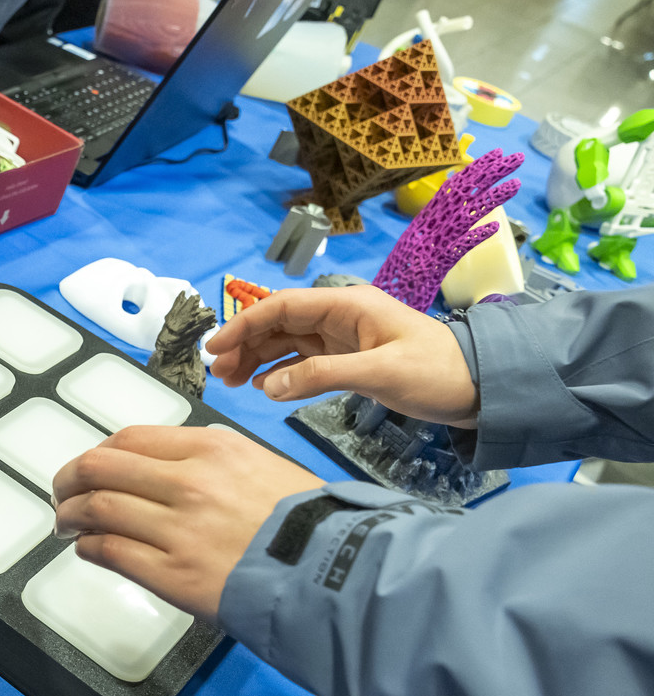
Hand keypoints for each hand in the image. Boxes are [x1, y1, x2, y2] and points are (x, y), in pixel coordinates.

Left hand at [51, 427, 322, 620]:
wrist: (335, 572)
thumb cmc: (308, 523)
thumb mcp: (263, 466)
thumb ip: (211, 463)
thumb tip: (165, 472)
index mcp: (213, 447)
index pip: (131, 438)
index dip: (100, 452)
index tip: (92, 467)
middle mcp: (189, 481)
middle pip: (100, 466)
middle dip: (69, 480)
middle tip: (63, 495)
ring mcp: (178, 528)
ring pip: (96, 507)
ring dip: (69, 515)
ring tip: (65, 525)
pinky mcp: (173, 574)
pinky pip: (109, 551)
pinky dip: (88, 547)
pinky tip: (87, 549)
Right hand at [206, 285, 478, 428]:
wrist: (480, 389)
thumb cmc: (438, 372)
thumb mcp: (380, 373)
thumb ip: (322, 377)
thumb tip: (268, 386)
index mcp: (347, 306)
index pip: (281, 307)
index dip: (243, 324)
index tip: (214, 346)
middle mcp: (340, 317)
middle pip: (278, 325)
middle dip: (245, 345)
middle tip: (219, 373)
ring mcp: (343, 339)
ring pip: (286, 344)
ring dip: (257, 360)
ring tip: (232, 383)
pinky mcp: (349, 360)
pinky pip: (303, 363)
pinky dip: (280, 375)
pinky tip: (265, 389)